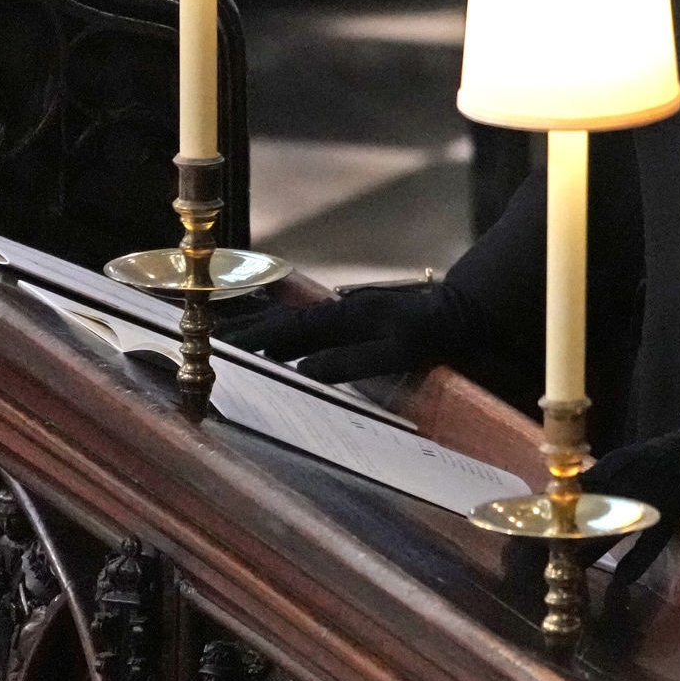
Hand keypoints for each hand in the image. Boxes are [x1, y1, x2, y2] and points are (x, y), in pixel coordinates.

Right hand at [228, 284, 447, 382]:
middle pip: (285, 322)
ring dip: (266, 333)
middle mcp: (341, 311)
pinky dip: (290, 336)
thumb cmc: (433, 333)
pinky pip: (313, 329)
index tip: (223, 345)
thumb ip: (352, 360)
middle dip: (250, 331)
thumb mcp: (398, 351)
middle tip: (213, 342)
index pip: (288, 330)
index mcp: (344, 318)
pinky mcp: (358, 321)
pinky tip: (284, 349)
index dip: (255, 338)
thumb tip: (304, 369)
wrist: (465, 310)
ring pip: (297, 324)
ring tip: (235, 345)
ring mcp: (349, 314)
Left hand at [500, 416, 679, 607]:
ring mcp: (649, 497)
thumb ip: (599, 484)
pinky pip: (651, 543)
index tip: (513, 543)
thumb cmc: (668, 458)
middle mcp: (623, 481)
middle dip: (552, 543)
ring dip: (585, 555)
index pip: (563, 498)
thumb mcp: (627, 465)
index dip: (538, 521)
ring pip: (608, 529)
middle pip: (579, 516)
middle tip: (530, 569)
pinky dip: (634, 563)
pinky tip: (620, 583)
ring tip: (565, 579)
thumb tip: (563, 508)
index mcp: (609, 468)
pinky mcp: (675, 512)